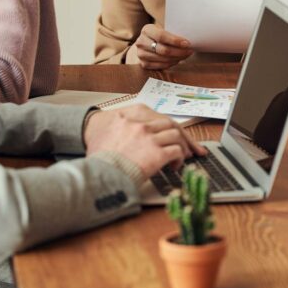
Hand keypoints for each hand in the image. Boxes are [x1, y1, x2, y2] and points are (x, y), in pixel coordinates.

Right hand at [84, 104, 206, 177]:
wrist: (95, 172)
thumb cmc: (99, 156)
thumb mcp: (109, 132)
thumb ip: (126, 127)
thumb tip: (137, 137)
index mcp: (132, 115)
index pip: (159, 117)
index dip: (170, 127)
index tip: (177, 134)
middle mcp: (142, 124)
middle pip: (172, 124)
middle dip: (184, 136)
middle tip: (192, 148)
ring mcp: (150, 138)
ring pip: (177, 136)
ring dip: (182, 147)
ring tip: (181, 157)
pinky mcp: (156, 153)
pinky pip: (177, 151)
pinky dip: (179, 159)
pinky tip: (174, 166)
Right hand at [131, 24, 192, 68]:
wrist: (148, 43)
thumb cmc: (161, 34)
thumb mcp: (165, 28)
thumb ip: (174, 31)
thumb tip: (189, 39)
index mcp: (146, 29)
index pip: (161, 36)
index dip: (175, 41)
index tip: (187, 43)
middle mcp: (141, 41)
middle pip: (163, 50)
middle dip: (179, 51)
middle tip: (190, 51)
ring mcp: (141, 54)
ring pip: (162, 59)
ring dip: (177, 58)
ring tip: (186, 55)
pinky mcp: (143, 64)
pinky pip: (160, 66)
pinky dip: (171, 63)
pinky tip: (178, 60)